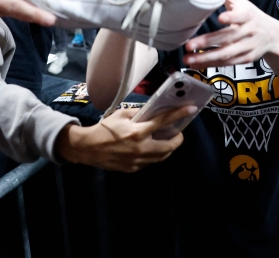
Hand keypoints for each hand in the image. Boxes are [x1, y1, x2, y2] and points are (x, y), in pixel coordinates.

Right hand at [55, 106, 190, 171]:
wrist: (88, 148)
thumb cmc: (105, 128)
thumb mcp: (121, 114)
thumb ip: (139, 112)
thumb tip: (154, 110)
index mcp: (137, 132)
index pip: (163, 122)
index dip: (179, 115)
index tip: (191, 109)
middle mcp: (140, 149)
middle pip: (169, 146)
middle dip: (178, 138)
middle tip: (178, 131)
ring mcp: (137, 161)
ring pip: (162, 156)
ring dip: (168, 147)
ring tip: (167, 138)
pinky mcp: (133, 168)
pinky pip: (150, 161)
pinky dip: (155, 153)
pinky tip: (151, 146)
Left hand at [184, 0, 278, 66]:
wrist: (273, 35)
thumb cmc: (251, 15)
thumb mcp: (242, 2)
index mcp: (248, 15)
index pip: (240, 16)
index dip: (231, 17)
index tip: (220, 18)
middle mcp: (249, 31)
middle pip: (228, 38)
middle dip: (207, 43)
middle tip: (189, 45)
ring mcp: (248, 47)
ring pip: (226, 54)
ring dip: (205, 58)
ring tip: (188, 59)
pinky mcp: (246, 58)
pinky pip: (227, 63)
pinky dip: (211, 64)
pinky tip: (197, 64)